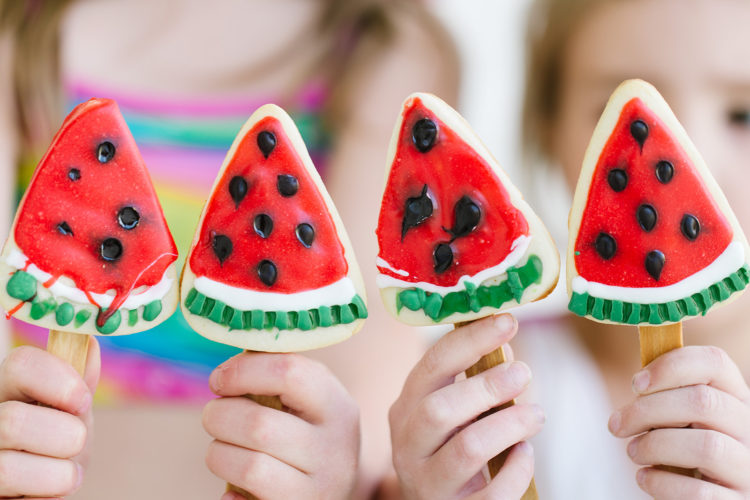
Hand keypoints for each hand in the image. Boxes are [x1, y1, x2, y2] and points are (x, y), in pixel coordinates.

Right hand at [0, 340, 99, 498]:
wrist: (44, 486)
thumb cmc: (57, 443)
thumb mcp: (72, 410)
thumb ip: (78, 383)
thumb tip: (89, 345)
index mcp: (6, 388)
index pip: (20, 364)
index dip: (58, 380)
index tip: (81, 400)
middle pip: (13, 421)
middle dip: (65, 437)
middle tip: (74, 443)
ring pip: (6, 469)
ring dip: (58, 476)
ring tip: (64, 475)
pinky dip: (46, 499)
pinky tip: (44, 493)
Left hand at [203, 352, 359, 499]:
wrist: (328, 499)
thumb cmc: (304, 440)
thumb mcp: (308, 405)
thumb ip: (279, 375)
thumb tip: (237, 336)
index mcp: (339, 406)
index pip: (288, 371)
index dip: (241, 371)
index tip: (218, 379)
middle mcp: (336, 449)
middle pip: (257, 423)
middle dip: (218, 416)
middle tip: (214, 416)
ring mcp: (319, 489)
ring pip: (247, 465)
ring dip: (218, 454)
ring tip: (223, 451)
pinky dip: (226, 495)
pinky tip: (235, 490)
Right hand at [389, 314, 542, 499]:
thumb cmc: (450, 451)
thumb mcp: (451, 415)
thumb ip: (470, 382)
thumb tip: (503, 341)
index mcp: (406, 410)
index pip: (431, 366)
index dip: (469, 340)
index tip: (506, 321)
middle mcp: (407, 445)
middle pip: (439, 409)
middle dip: (486, 386)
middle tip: (524, 373)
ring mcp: (427, 482)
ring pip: (467, 449)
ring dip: (510, 425)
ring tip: (537, 415)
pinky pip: (492, 493)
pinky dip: (517, 470)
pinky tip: (526, 455)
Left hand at [609, 346, 749, 498]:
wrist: (699, 495)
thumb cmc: (680, 450)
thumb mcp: (677, 416)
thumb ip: (666, 395)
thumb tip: (641, 382)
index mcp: (734, 398)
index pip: (715, 362)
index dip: (671, 367)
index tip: (636, 384)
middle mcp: (749, 429)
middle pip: (704, 402)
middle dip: (647, 410)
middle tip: (616, 425)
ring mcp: (748, 468)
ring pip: (707, 447)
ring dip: (655, 446)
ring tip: (634, 452)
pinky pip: (700, 492)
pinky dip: (662, 483)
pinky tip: (646, 477)